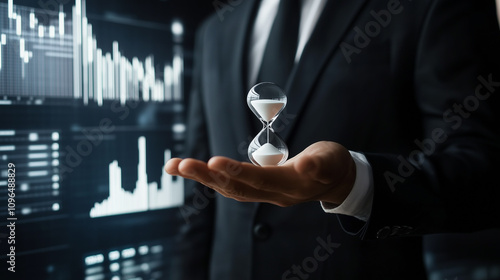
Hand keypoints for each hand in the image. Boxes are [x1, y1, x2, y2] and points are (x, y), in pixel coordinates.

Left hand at [164, 141, 355, 206]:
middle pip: (237, 188)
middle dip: (208, 176)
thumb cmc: (333, 164)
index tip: (213, 162)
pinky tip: (194, 171)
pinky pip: (232, 186)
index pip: (260, 179)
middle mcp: (274, 194)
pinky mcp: (260, 189)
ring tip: (176, 166)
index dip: (237, 172)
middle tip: (181, 164)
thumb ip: (320, 164)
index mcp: (291, 185)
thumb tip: (306, 165)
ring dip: (202, 178)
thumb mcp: (332, 159)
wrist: (335, 181)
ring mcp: (266, 194)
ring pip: (229, 189)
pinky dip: (210, 178)